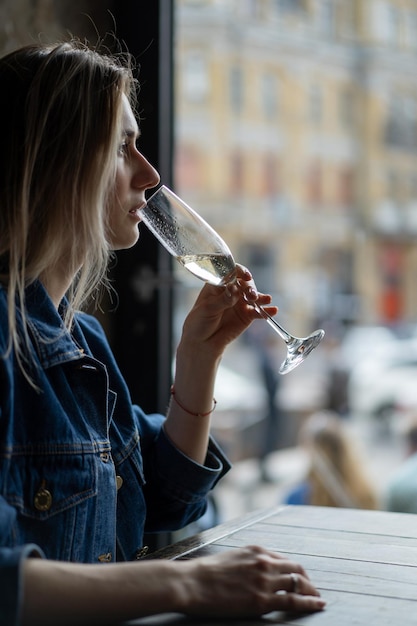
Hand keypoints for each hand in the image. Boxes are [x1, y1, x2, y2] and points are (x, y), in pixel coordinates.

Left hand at [180, 264, 277, 360]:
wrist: (202, 342)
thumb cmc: (199, 321)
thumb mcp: (207, 309)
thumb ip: (222, 300)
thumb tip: (234, 290)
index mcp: (218, 284)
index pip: (231, 272)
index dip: (239, 272)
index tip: (245, 276)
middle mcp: (231, 290)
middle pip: (245, 283)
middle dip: (250, 287)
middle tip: (250, 295)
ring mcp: (240, 302)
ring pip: (253, 295)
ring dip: (259, 297)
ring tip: (264, 300)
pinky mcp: (248, 315)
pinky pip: (259, 311)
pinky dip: (266, 311)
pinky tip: (273, 310)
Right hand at [180, 545, 324, 616]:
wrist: (193, 582)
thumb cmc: (206, 572)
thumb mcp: (232, 557)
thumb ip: (249, 561)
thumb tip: (257, 569)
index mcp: (256, 550)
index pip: (284, 560)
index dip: (295, 571)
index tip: (301, 578)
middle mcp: (264, 562)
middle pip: (296, 569)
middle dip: (307, 580)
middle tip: (313, 590)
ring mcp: (264, 581)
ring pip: (298, 584)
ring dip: (311, 592)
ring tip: (318, 599)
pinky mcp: (262, 600)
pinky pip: (293, 601)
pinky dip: (309, 603)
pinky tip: (318, 606)